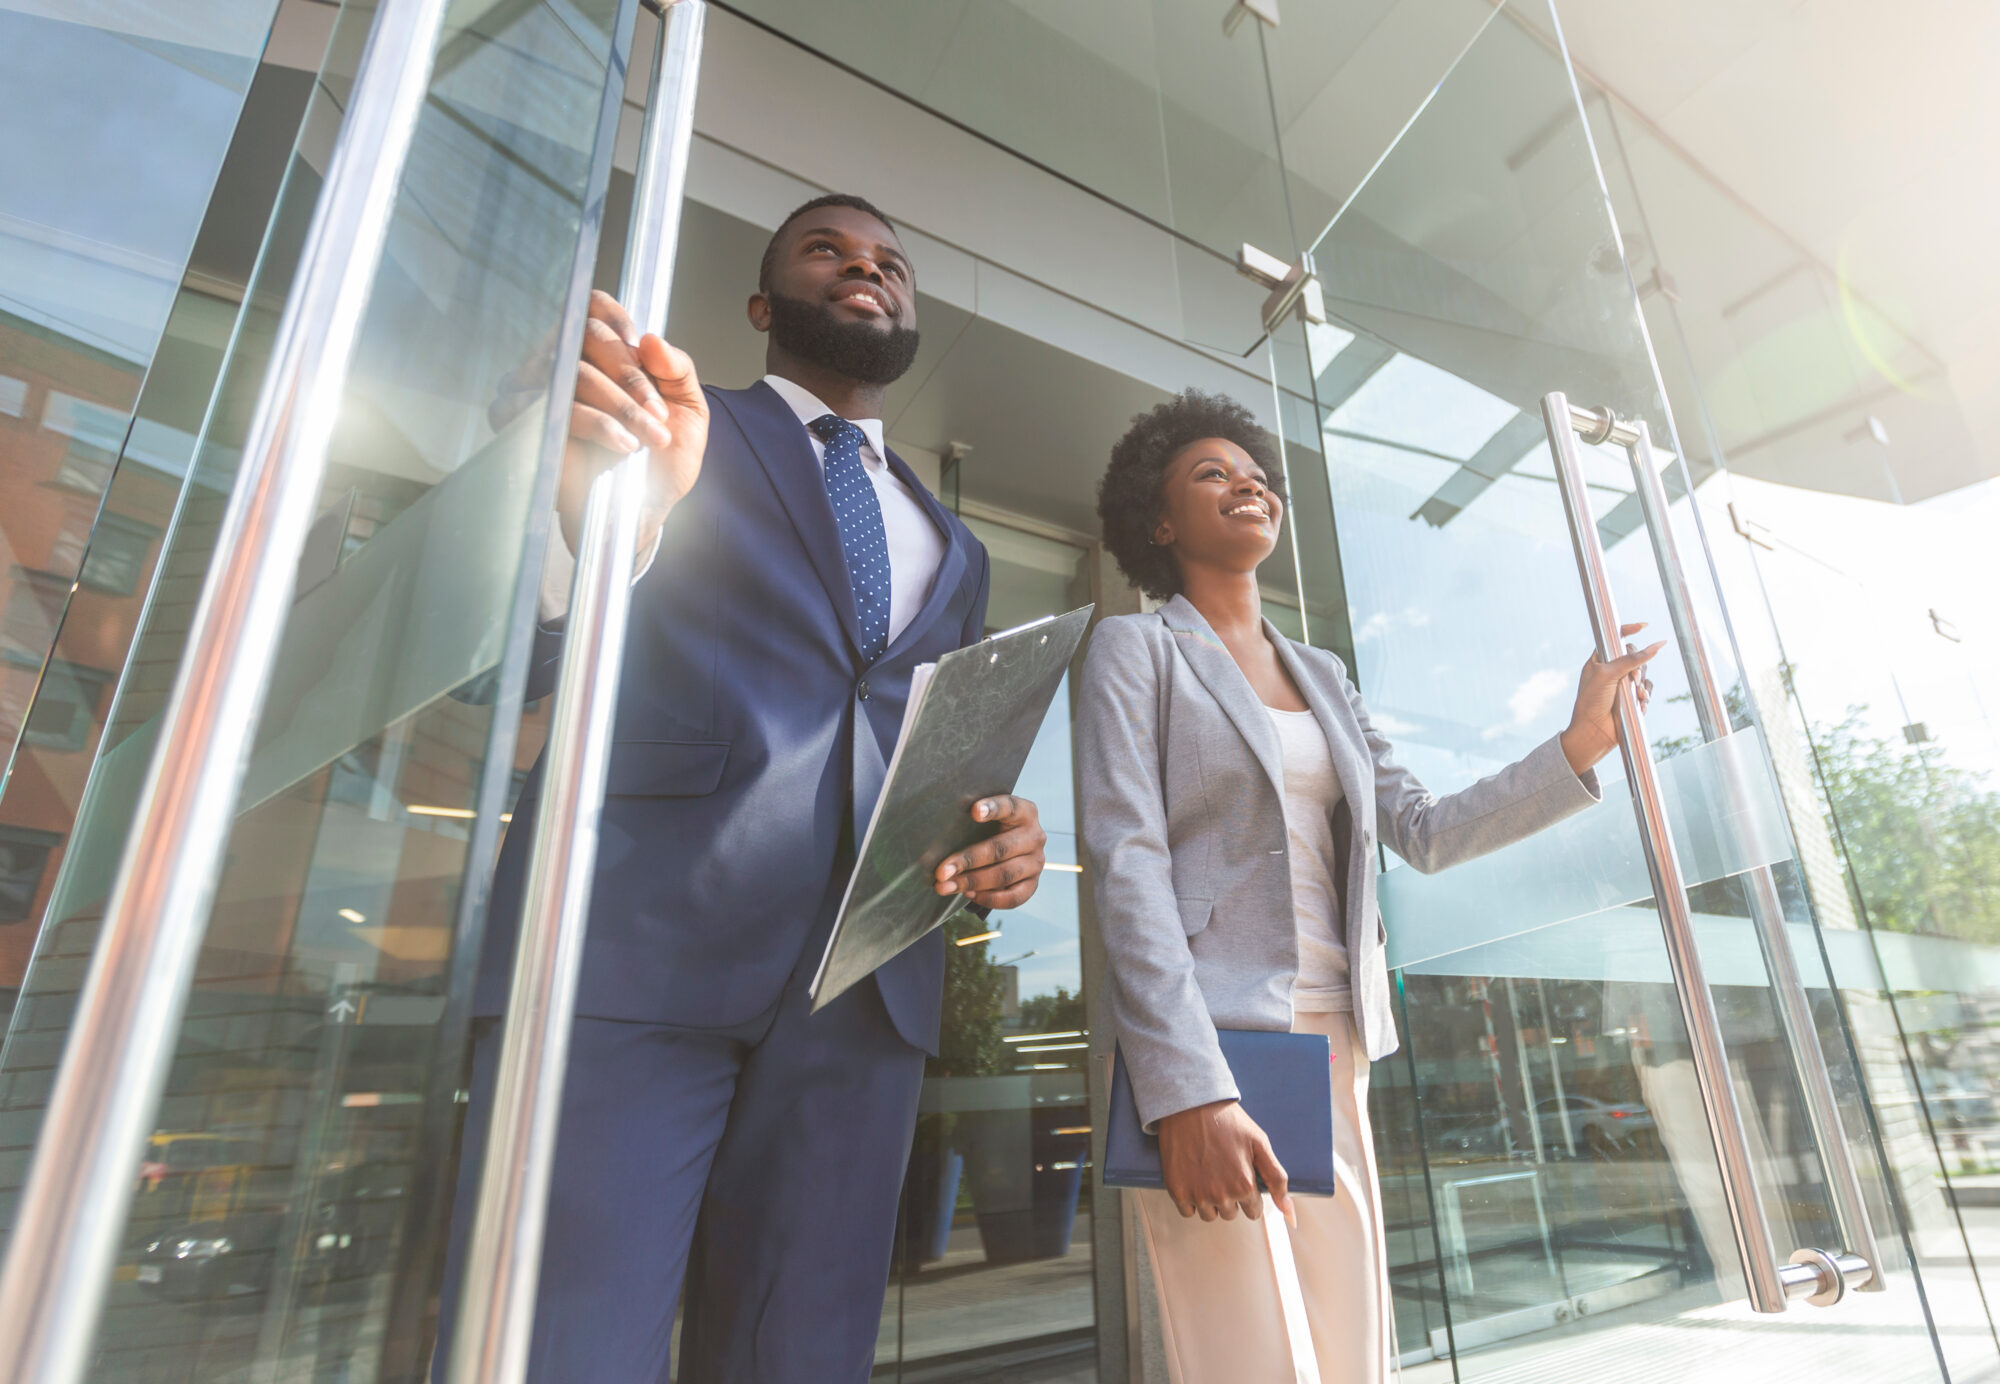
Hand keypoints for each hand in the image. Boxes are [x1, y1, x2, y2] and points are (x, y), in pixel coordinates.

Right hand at [553, 291, 707, 555]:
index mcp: (597, 353)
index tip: (644, 351)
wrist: (641, 513)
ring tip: (648, 437)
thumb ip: (677, 369)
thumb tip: (652, 340)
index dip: (615, 319)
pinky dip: (594, 425)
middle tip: (657, 414)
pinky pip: (551, 409)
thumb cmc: (659, 462)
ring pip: (571, 372)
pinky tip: (621, 447)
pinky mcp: (519, 425)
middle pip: (583, 337)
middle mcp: (561, 364)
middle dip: (630, 376)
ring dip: (619, 405)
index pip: (591, 308)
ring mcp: (534, 392)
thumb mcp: (688, 411)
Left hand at [933, 795, 1045, 909]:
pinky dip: (989, 898)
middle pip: (1001, 849)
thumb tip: (935, 834)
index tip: (973, 811)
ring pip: (1005, 875)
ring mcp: (1036, 862)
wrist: (1007, 848)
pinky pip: (1013, 897)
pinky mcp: (1033, 884)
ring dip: (972, 882)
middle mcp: (1035, 836)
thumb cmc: (987, 829)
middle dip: (968, 860)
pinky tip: (968, 894)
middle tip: (941, 871)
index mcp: (1025, 812)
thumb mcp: (985, 817)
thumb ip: (970, 819)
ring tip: (946, 886)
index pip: (1010, 807)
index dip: (993, 808)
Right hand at [1157, 1099, 1294, 1225]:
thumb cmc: (1228, 1121)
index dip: (1249, 1193)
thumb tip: (1290, 1213)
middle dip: (1230, 1197)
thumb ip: (1277, 1179)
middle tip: (1223, 1169)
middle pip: (1231, 1214)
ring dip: (1210, 1201)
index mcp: (1244, 1186)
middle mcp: (1221, 1195)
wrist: (1191, 1105)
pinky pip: (1187, 1211)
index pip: (1253, 1211)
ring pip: (1209, 1214)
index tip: (1240, 1175)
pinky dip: (1190, 1199)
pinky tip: (1193, 1176)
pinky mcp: (1177, 1190)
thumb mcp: (1260, 1144)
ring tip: (1207, 1172)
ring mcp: (1197, 1194)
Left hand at [1560, 621, 1664, 773]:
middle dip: (1639, 666)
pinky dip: (1645, 697)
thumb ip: (1631, 659)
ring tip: (1637, 697)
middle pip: (1636, 656)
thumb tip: (1656, 646)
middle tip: (1633, 679)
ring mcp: (1623, 685)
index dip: (1629, 629)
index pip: (1615, 638)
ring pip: (1644, 674)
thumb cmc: (1592, 702)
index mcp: (1599, 660)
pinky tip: (1640, 705)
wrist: (1593, 732)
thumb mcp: (1608, 675)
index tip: (1644, 626)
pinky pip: (1647, 691)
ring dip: (1643, 685)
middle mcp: (1612, 670)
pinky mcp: (1632, 699)